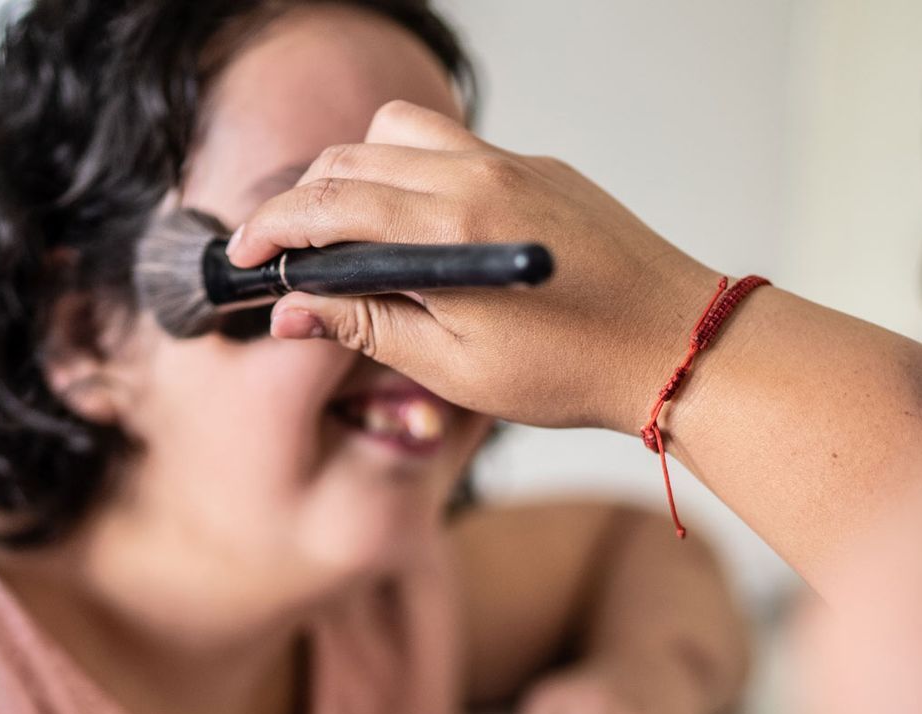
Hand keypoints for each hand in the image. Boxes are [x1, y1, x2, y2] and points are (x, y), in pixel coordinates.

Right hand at [231, 101, 724, 434]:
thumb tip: (292, 309)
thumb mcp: (453, 369)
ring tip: (344, 232)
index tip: (245, 259)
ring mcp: (512, 163)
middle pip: (351, 159)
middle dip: (301, 201)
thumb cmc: (573, 372)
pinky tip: (417, 229)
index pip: (327, 205)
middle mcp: (476, 177)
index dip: (271, 230)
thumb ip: (367, 328)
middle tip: (282, 253)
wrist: (676, 345)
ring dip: (354, 172)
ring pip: (398, 133)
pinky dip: (412, 174)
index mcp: (449, 229)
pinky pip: (453, 147)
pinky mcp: (539, 167)